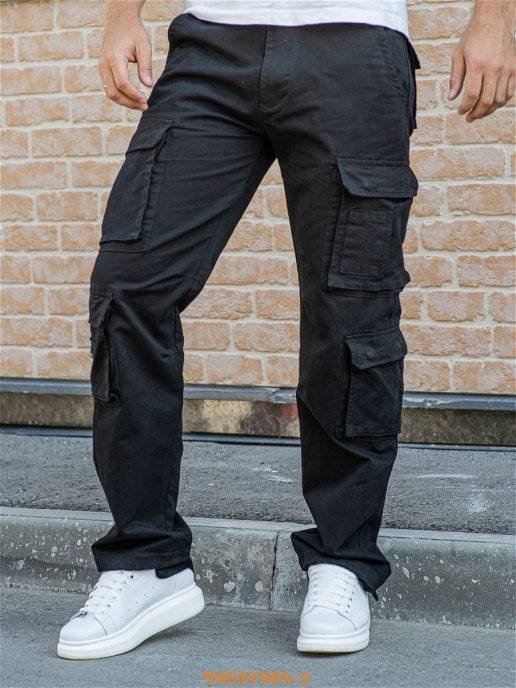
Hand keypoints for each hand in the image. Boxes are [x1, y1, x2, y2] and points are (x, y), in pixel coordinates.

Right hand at [99, 4, 151, 110]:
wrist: (119, 21)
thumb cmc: (134, 32)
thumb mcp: (144, 47)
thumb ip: (146, 67)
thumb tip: (148, 85)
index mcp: (114, 58)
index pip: (123, 84)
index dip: (134, 95)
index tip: (146, 100)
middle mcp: (104, 64)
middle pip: (114, 92)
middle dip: (129, 103)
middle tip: (145, 107)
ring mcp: (102, 68)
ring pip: (110, 93)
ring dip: (125, 102)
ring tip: (140, 105)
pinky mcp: (103, 70)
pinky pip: (109, 88)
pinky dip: (120, 96)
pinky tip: (133, 98)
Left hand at [448, 0, 514, 120]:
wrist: (493, 20)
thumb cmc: (473, 38)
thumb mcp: (458, 55)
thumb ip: (455, 78)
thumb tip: (451, 98)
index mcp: (477, 65)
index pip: (471, 95)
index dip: (465, 107)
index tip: (461, 112)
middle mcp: (493, 67)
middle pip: (486, 101)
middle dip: (476, 113)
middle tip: (469, 118)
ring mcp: (506, 68)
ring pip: (499, 99)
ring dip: (489, 111)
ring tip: (480, 113)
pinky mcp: (514, 68)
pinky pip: (510, 92)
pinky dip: (501, 102)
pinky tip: (492, 104)